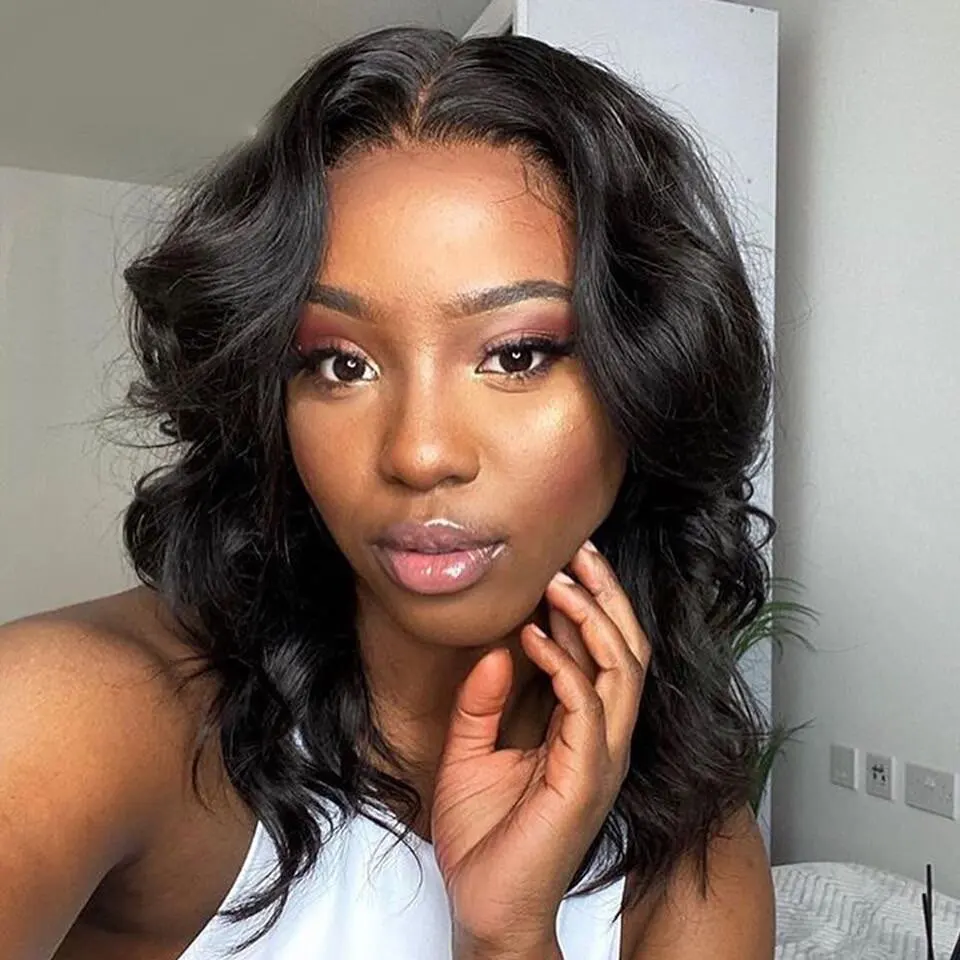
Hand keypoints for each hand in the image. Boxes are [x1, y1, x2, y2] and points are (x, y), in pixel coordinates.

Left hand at [431, 539, 651, 950]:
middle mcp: (604, 740)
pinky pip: (587, 708)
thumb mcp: (472, 750)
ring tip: (558, 581)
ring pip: (620, 670)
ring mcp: (601, 759)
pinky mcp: (585, 778)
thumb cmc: (486, 836)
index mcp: (584, 732)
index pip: (602, 655)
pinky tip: (531, 637)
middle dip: (606, 597)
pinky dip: (562, 665)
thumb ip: (484, 700)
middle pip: (626, 651)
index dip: (587, 606)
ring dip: (591, 619)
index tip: (561, 564)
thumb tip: (499, 648)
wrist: (486, 906)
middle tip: (579, 552)